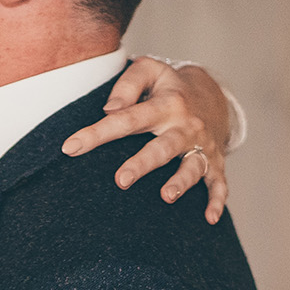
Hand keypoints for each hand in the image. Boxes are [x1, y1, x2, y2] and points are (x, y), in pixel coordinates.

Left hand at [60, 57, 230, 221]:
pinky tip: (210, 219)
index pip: (127, 119)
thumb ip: (128, 84)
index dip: (98, 133)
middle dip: (142, 164)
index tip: (70, 147)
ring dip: (180, 182)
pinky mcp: (215, 162)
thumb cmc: (169, 86)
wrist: (214, 94)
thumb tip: (110, 109)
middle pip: (162, 147)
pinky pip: (219, 183)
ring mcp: (202, 146)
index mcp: (166, 104)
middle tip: (120, 180)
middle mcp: (185, 126)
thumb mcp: (151, 70)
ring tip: (166, 197)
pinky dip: (217, 201)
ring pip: (191, 166)